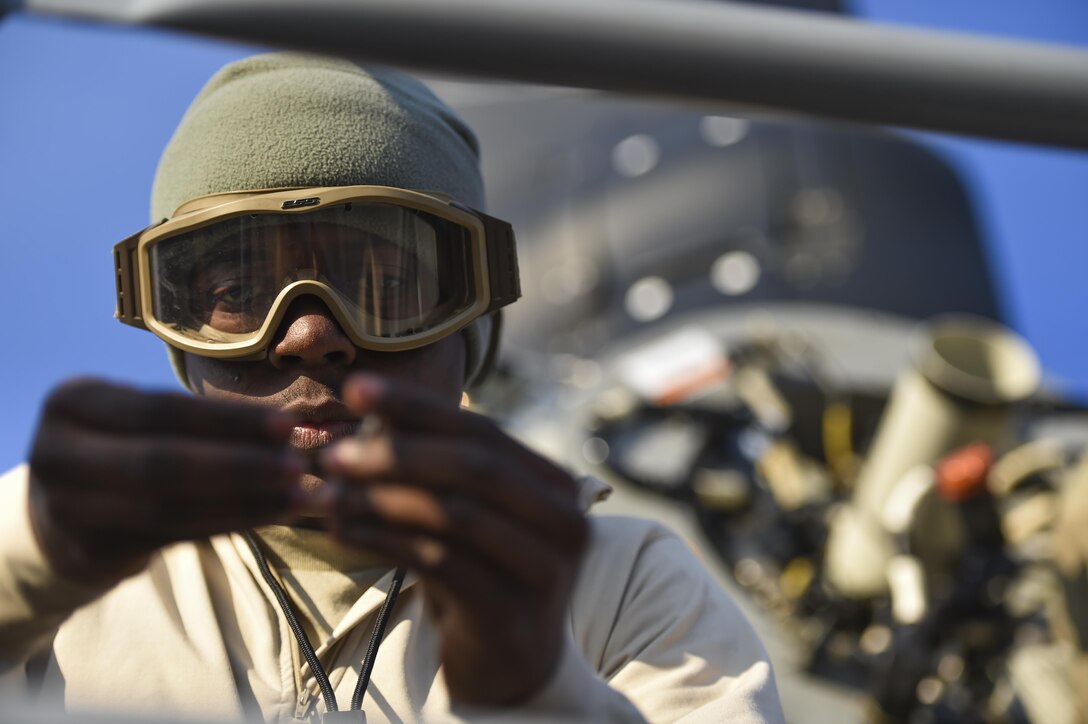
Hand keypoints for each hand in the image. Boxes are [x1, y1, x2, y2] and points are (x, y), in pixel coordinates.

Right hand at [27, 379, 302, 585]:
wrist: (56, 515)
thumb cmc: (120, 446)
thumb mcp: (136, 417)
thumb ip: (194, 419)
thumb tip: (287, 427)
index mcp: (71, 402)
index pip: (160, 410)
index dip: (226, 420)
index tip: (286, 424)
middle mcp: (57, 454)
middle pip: (161, 462)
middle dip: (238, 465)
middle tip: (297, 466)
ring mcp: (66, 509)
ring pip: (168, 507)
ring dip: (242, 502)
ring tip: (296, 497)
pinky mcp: (89, 551)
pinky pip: (171, 537)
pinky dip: (226, 525)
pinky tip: (268, 515)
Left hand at [318, 374, 588, 706]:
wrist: (508, 666)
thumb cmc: (480, 576)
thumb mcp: (464, 515)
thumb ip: (435, 466)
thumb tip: (369, 406)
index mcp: (555, 485)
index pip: (485, 430)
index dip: (420, 407)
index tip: (358, 390)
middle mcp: (564, 522)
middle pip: (475, 467)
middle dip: (397, 453)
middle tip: (334, 453)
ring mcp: (545, 571)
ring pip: (457, 515)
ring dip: (383, 498)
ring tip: (328, 492)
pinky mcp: (513, 614)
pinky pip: (442, 564)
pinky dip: (385, 542)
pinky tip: (343, 531)